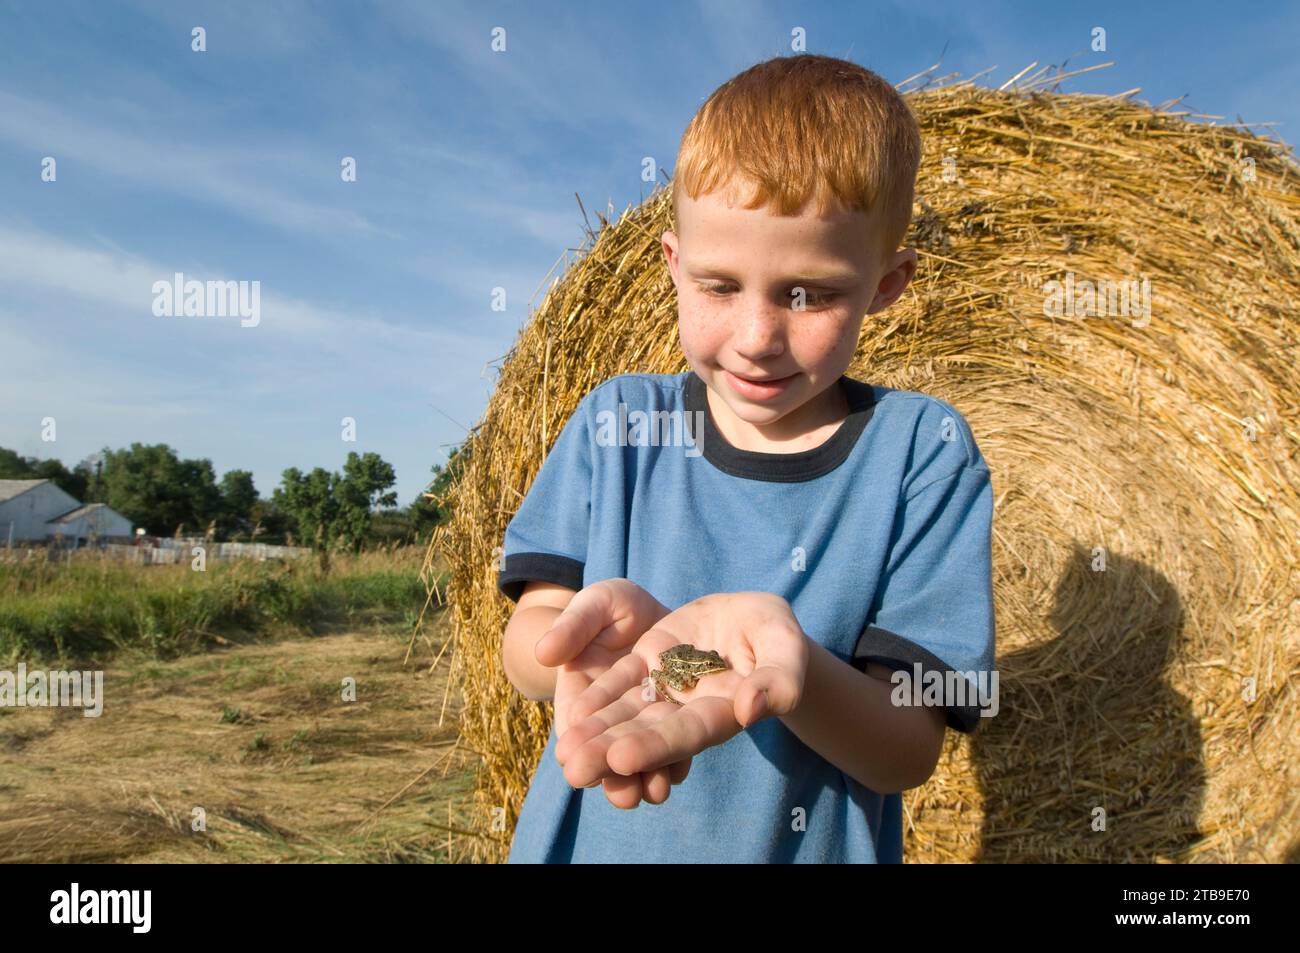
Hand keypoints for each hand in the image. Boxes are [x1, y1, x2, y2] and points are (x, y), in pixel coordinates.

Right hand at [532, 578, 689, 796]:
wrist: (653, 611)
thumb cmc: (610, 606)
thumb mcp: (593, 606)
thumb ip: (572, 627)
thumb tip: (544, 653)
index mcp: (582, 695)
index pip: (576, 725)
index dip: (577, 743)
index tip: (575, 761)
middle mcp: (613, 716)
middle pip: (611, 750)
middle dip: (615, 775)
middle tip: (623, 796)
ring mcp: (646, 719)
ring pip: (644, 755)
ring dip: (648, 776)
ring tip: (654, 791)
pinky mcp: (677, 716)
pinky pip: (675, 742)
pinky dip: (676, 760)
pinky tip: (679, 772)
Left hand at [556, 591, 809, 807]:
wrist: (755, 613)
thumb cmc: (778, 632)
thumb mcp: (786, 646)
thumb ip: (780, 680)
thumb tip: (750, 710)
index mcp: (726, 711)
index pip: (688, 733)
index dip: (656, 747)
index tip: (621, 759)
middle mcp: (690, 708)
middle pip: (649, 733)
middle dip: (612, 752)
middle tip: (575, 771)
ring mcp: (667, 686)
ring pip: (629, 713)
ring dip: (597, 733)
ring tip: (565, 754)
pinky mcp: (651, 661)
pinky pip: (623, 682)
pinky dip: (600, 698)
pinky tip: (574, 716)